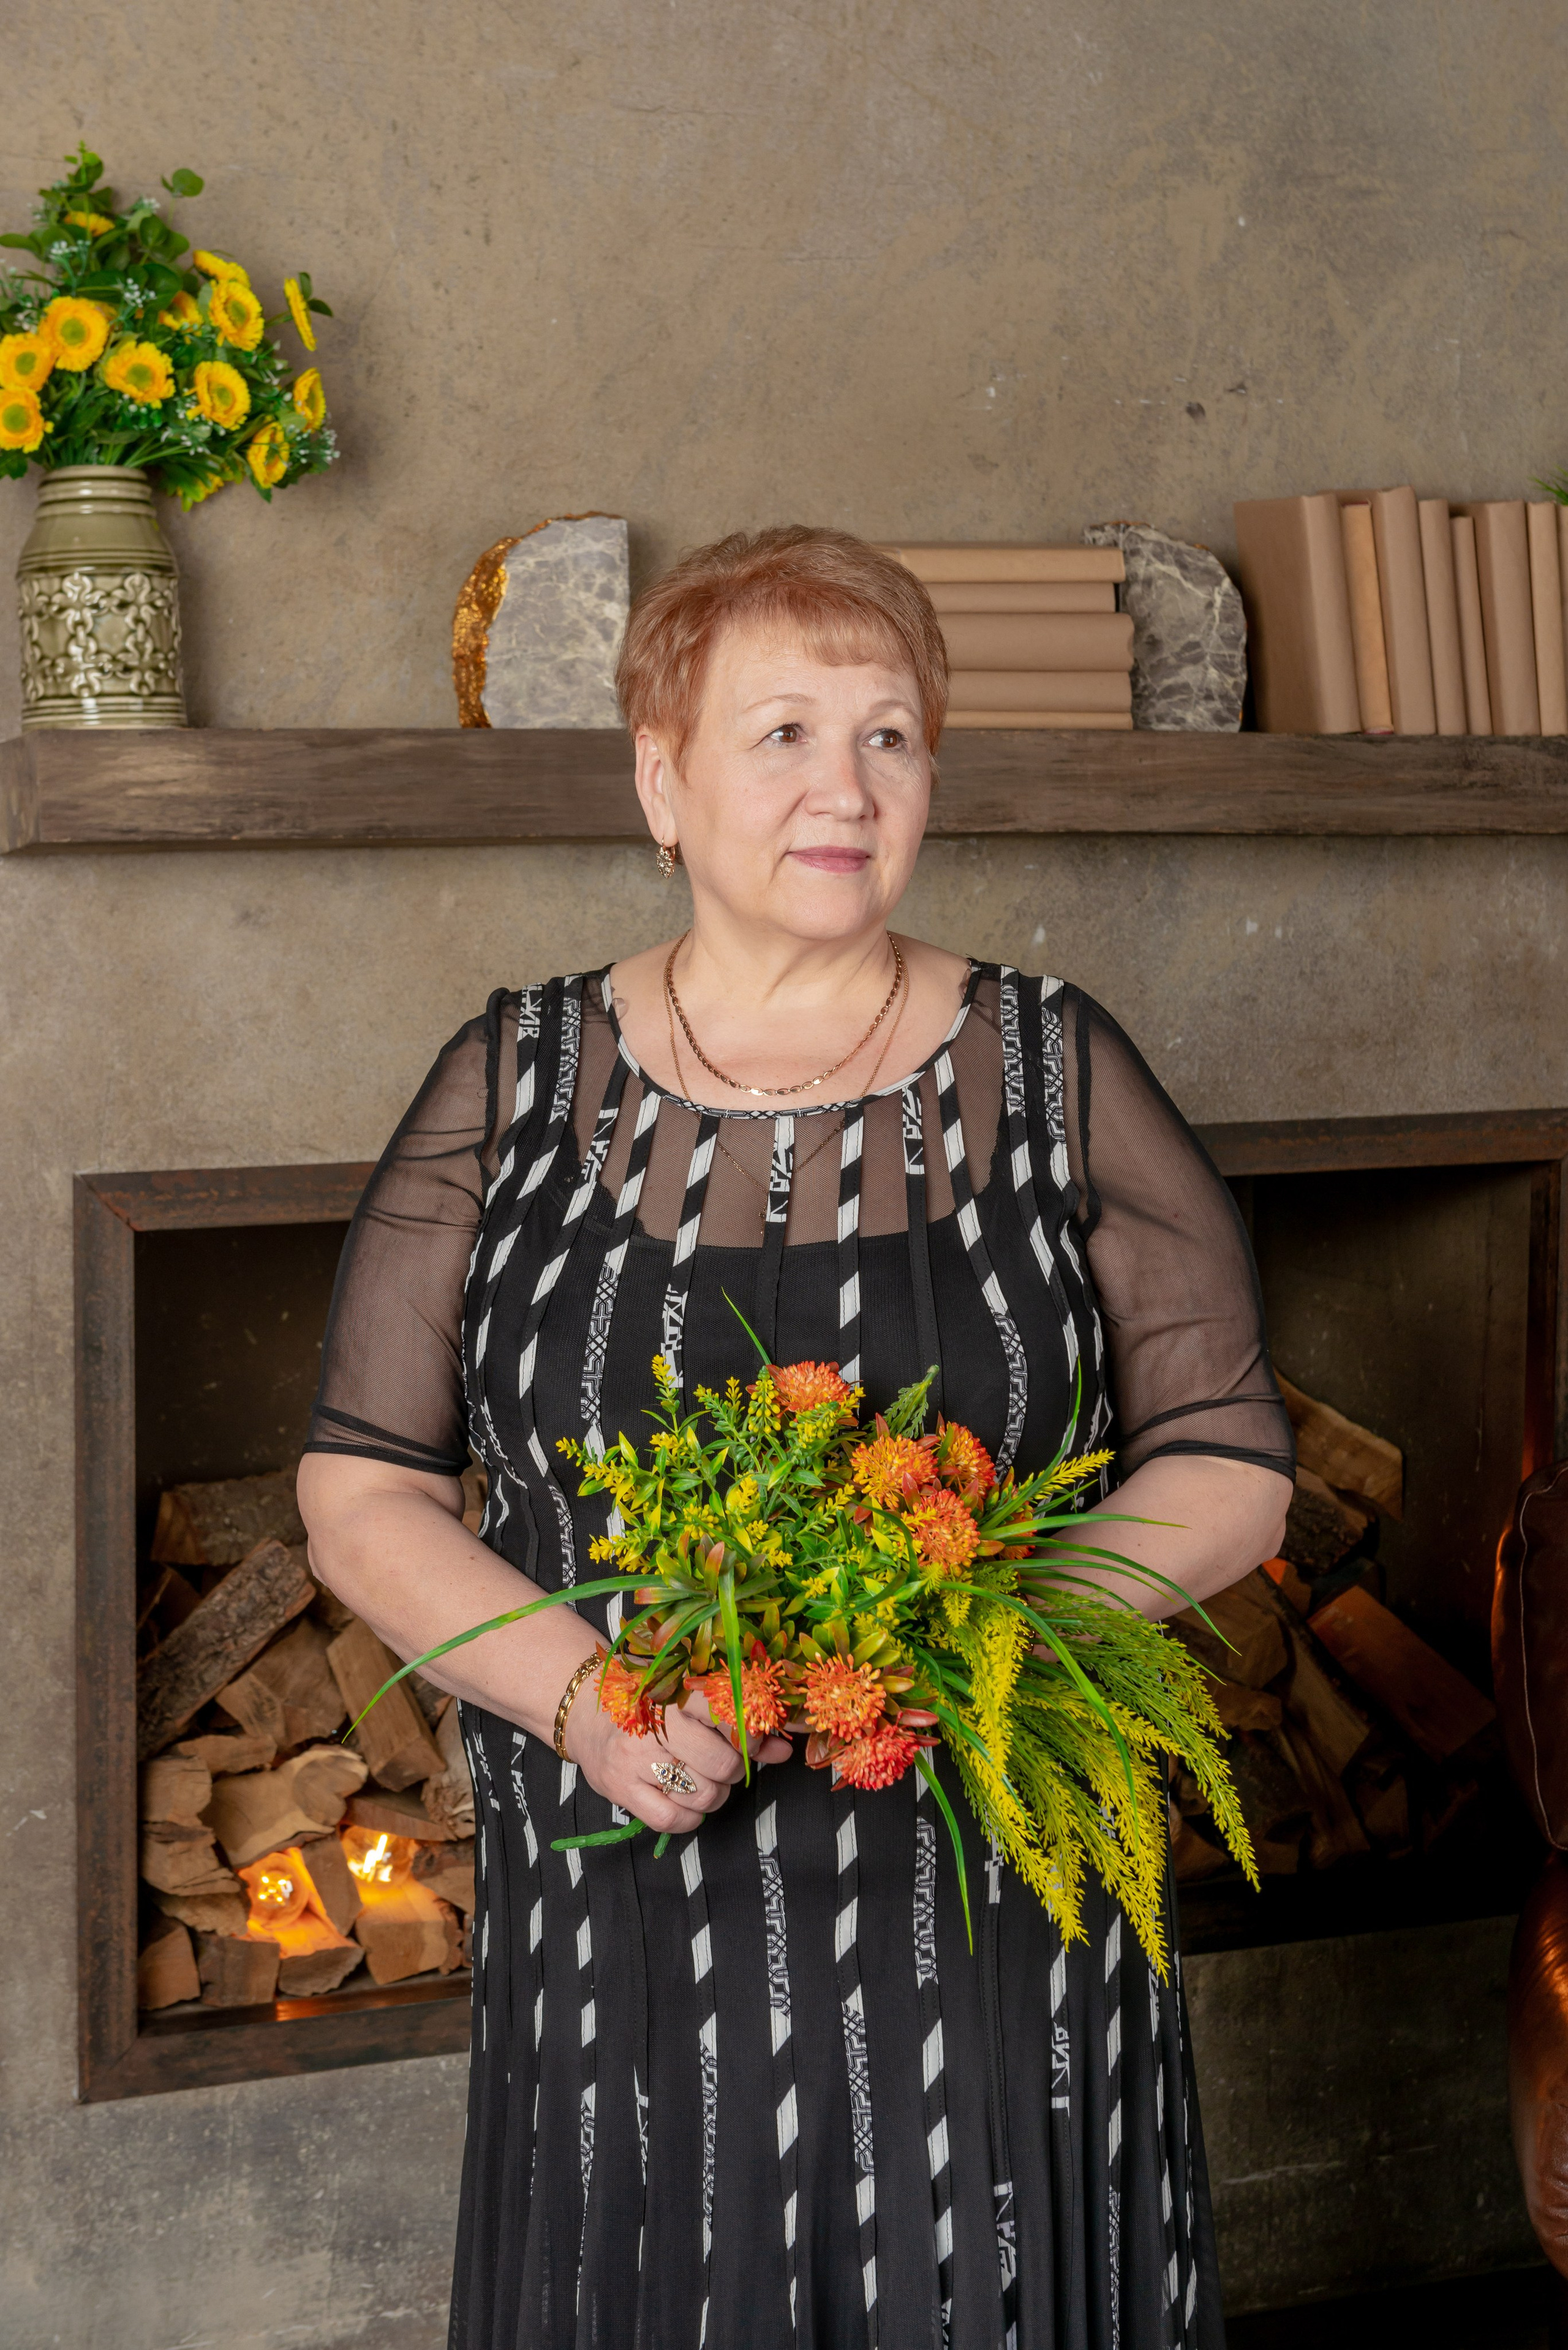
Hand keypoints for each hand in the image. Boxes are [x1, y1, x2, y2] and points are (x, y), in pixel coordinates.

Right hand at [565, 1679, 791, 1834]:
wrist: (586, 1713)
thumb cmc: (649, 1704)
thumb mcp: (692, 1702)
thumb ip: (740, 1723)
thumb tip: (785, 1749)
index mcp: (678, 1692)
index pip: (732, 1717)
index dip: (751, 1736)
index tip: (748, 1739)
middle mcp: (655, 1723)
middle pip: (723, 1764)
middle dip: (733, 1771)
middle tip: (723, 1764)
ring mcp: (634, 1757)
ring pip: (702, 1796)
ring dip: (713, 1796)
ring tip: (702, 1781)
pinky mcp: (620, 1787)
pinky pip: (671, 1820)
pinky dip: (688, 1818)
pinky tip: (683, 1801)